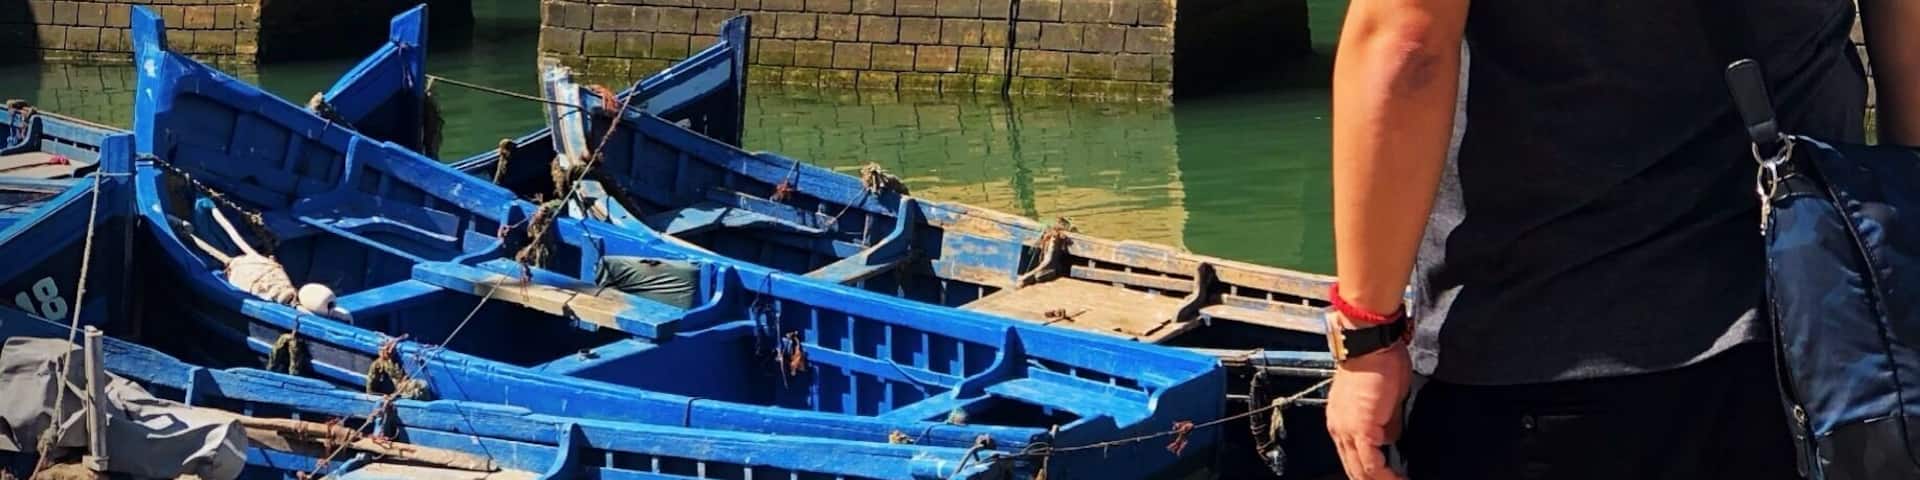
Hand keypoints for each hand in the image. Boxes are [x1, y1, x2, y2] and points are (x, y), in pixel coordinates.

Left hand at [1326, 332, 1412, 479]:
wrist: (1369, 346)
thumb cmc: (1378, 363)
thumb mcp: (1384, 401)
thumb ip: (1386, 424)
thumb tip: (1391, 439)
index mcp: (1341, 422)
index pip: (1354, 458)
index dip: (1370, 474)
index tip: (1390, 478)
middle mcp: (1339, 429)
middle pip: (1354, 469)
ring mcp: (1346, 430)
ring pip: (1360, 470)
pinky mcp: (1360, 429)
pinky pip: (1371, 464)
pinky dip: (1385, 476)